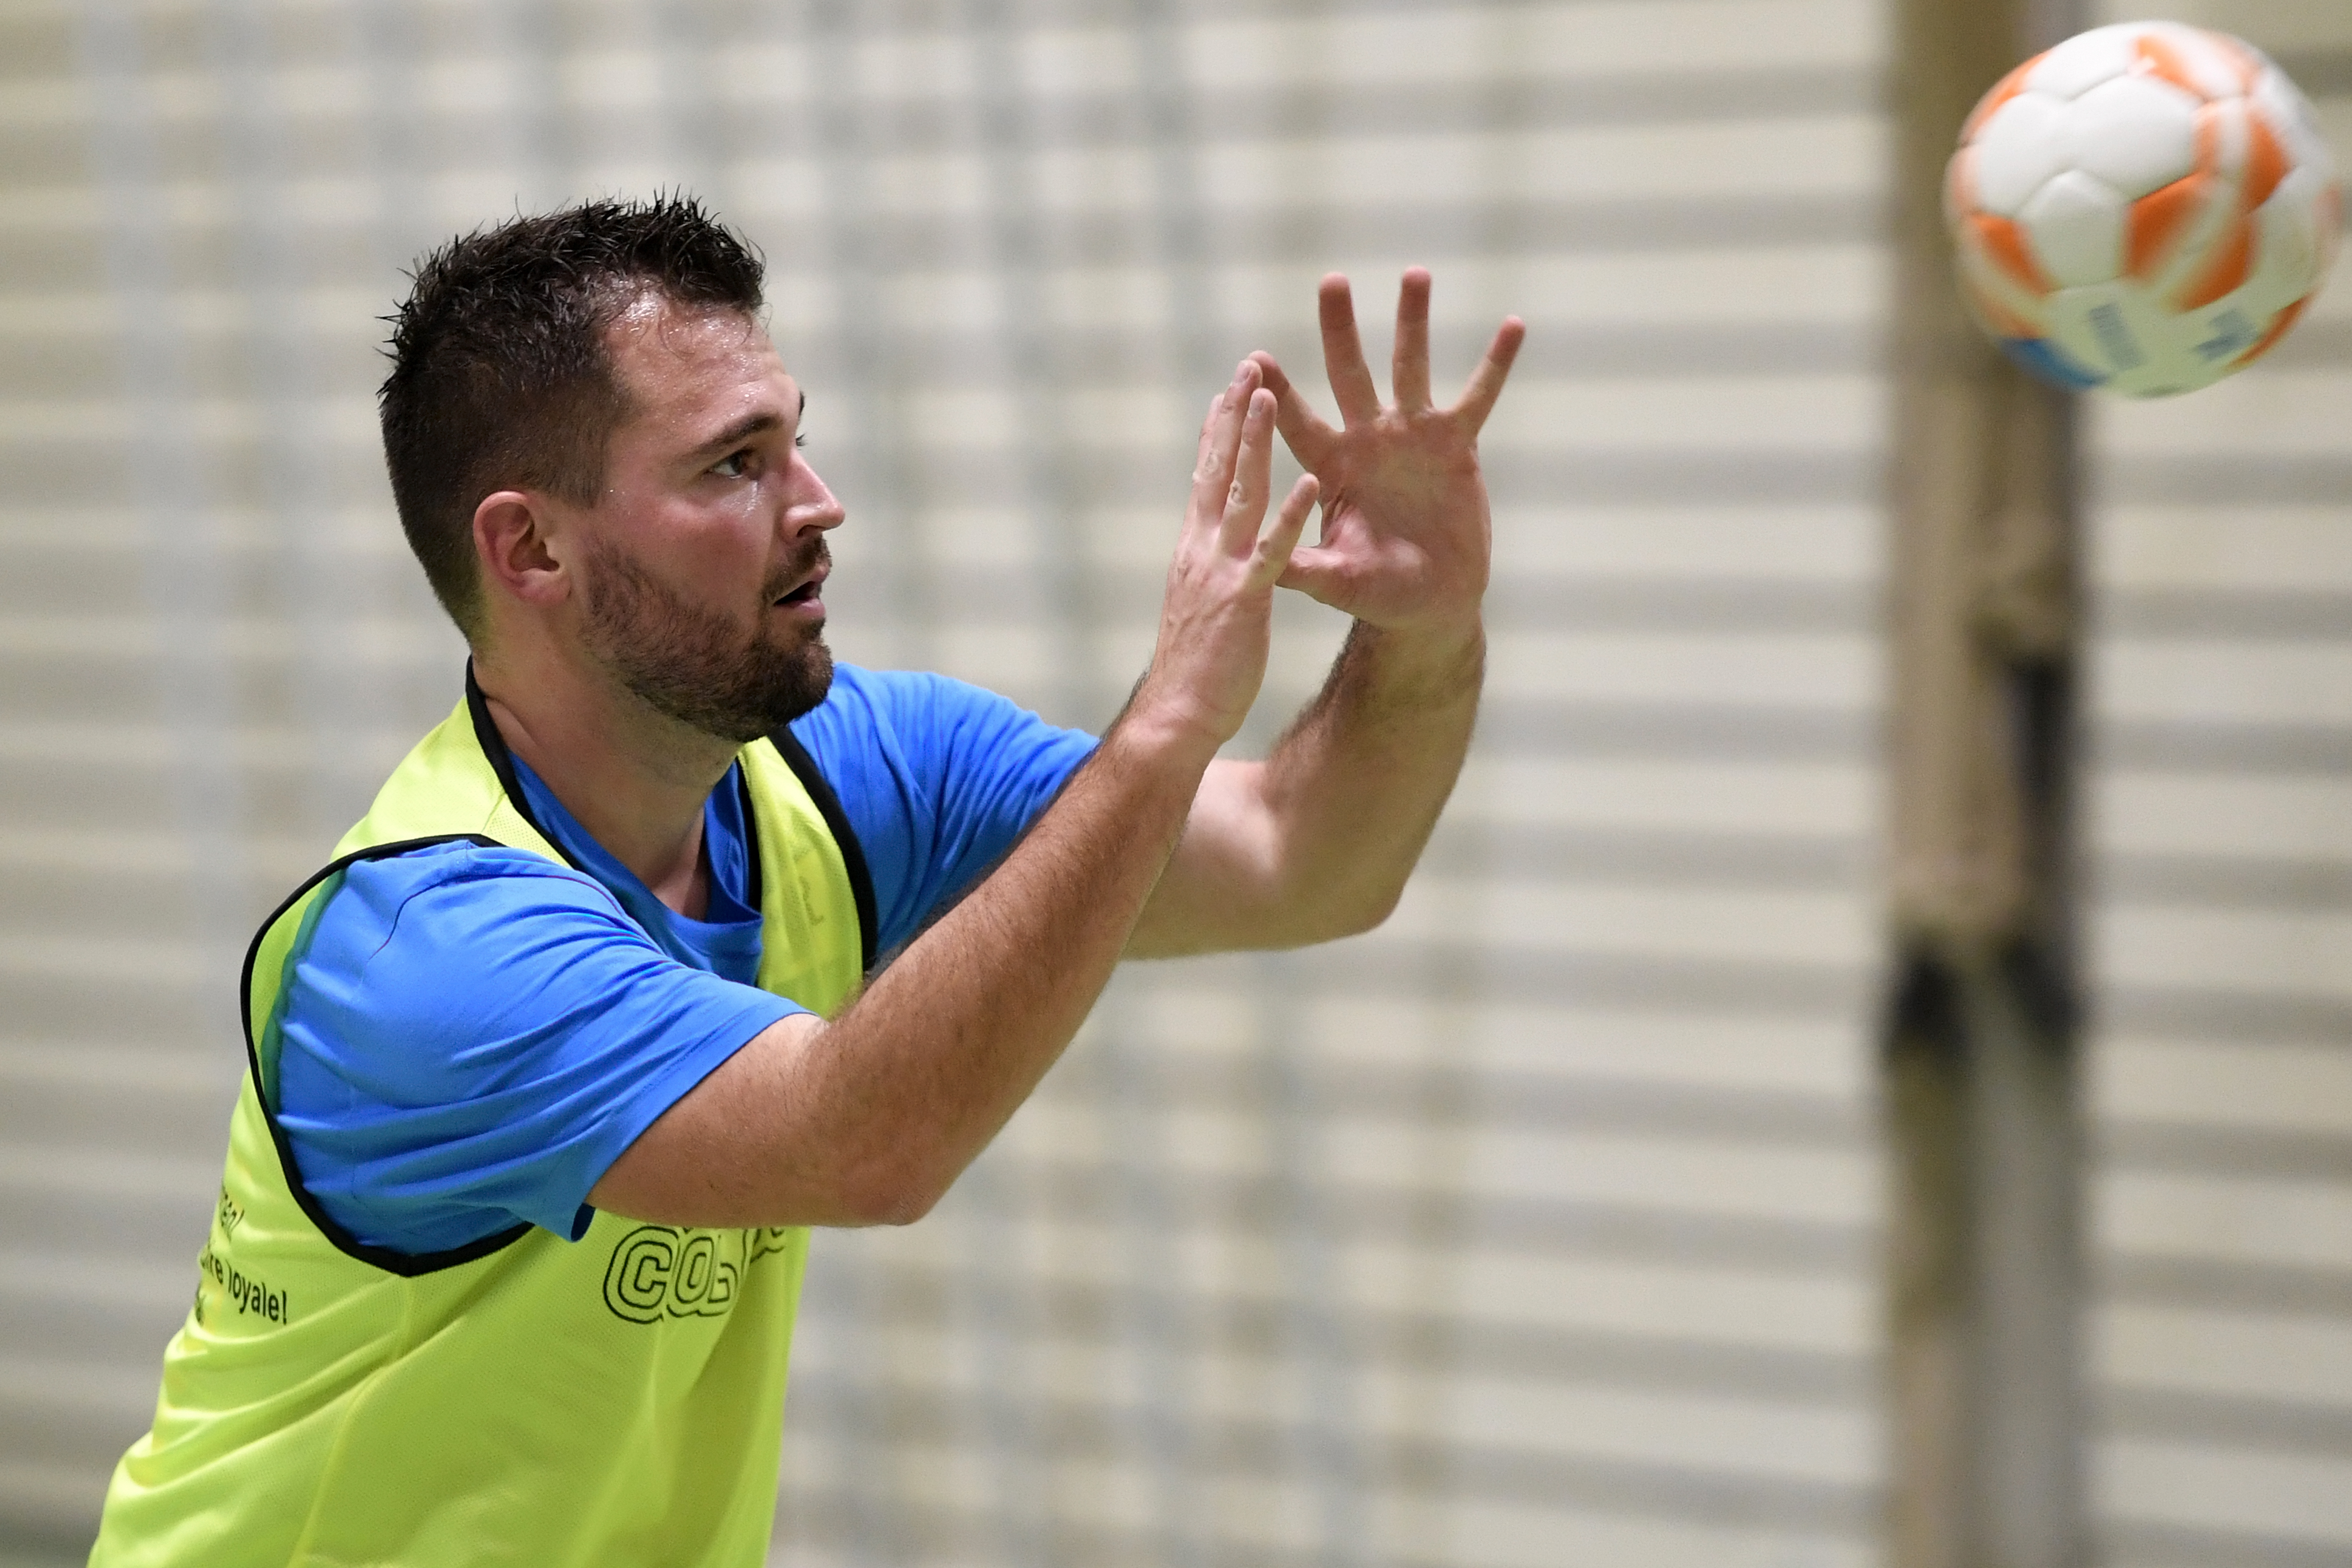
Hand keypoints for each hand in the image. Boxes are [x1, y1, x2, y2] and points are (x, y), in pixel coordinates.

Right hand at [1130, 359, 1321, 752]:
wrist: (1176, 715)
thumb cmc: (1191, 669)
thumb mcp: (1197, 606)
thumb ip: (1203, 571)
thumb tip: (1204, 551)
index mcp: (1193, 549)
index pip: (1203, 480)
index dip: (1214, 434)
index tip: (1224, 393)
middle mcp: (1202, 549)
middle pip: (1217, 470)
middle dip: (1233, 418)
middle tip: (1247, 368)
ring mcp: (1221, 570)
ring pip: (1240, 493)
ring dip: (1254, 443)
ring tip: (1268, 396)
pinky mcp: (1244, 599)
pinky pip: (1272, 550)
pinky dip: (1289, 515)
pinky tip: (1307, 481)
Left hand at [1250, 270, 1523, 640]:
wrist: (1431, 601)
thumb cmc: (1376, 593)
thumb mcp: (1336, 582)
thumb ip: (1303, 569)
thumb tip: (1257, 564)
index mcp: (1331, 468)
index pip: (1296, 423)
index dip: (1278, 395)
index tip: (1254, 360)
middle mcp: (1368, 441)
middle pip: (1349, 374)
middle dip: (1339, 330)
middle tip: (1331, 280)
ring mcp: (1413, 437)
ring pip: (1411, 368)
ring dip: (1413, 322)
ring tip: (1414, 273)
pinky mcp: (1457, 446)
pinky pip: (1478, 397)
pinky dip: (1496, 363)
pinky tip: (1514, 324)